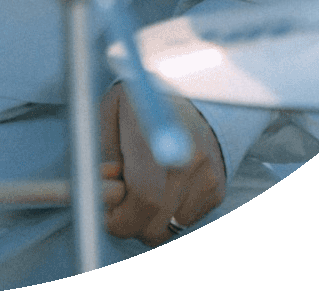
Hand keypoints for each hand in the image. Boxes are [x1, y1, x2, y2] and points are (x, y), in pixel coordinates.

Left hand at [97, 83, 224, 245]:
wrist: (188, 88)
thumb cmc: (137, 104)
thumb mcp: (109, 112)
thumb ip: (101, 152)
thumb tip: (105, 189)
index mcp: (157, 135)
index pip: (144, 197)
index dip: (120, 217)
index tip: (105, 212)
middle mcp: (188, 158)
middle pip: (154, 226)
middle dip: (130, 223)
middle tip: (118, 202)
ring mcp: (207, 176)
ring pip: (170, 229)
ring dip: (150, 220)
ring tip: (141, 185)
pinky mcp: (216, 189)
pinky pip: (186, 221)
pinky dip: (169, 213)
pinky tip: (163, 185)